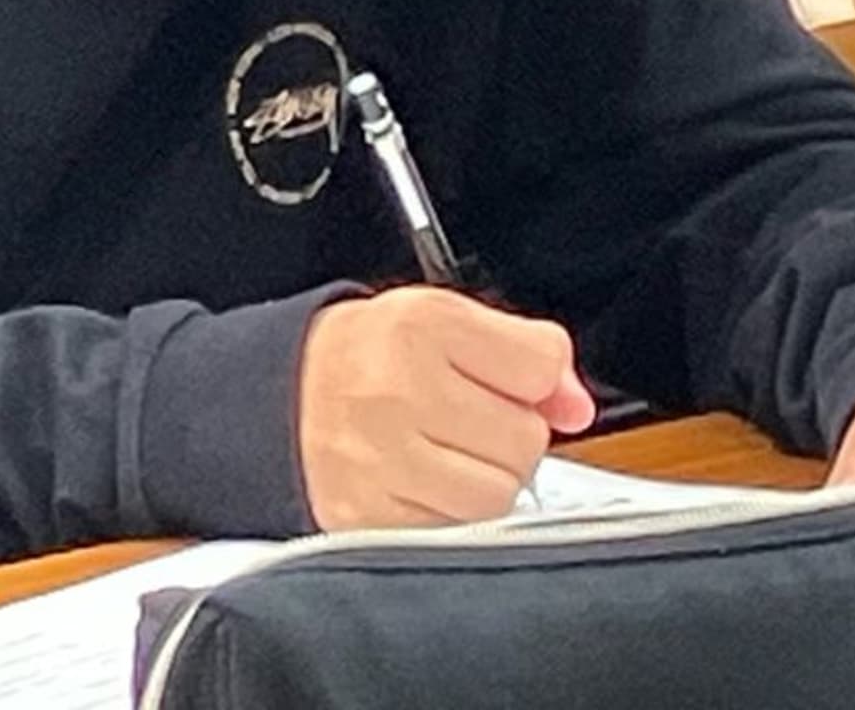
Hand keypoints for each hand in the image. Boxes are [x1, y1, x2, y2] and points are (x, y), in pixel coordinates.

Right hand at [297, 287, 597, 529]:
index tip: (505, 380)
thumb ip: (524, 351)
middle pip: (524, 439)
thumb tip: (576, 406)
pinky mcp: (366, 517)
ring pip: (497, 497)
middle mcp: (396, 390)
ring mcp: (379, 460)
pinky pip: (455, 533)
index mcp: (421, 325)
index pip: (539, 363)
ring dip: (484, 482)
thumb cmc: (367, 357)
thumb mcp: (443, 321)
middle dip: (506, 434)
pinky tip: (422, 485)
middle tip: (463, 419)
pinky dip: (450, 517)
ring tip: (444, 455)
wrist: (277, 397)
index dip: (533, 378)